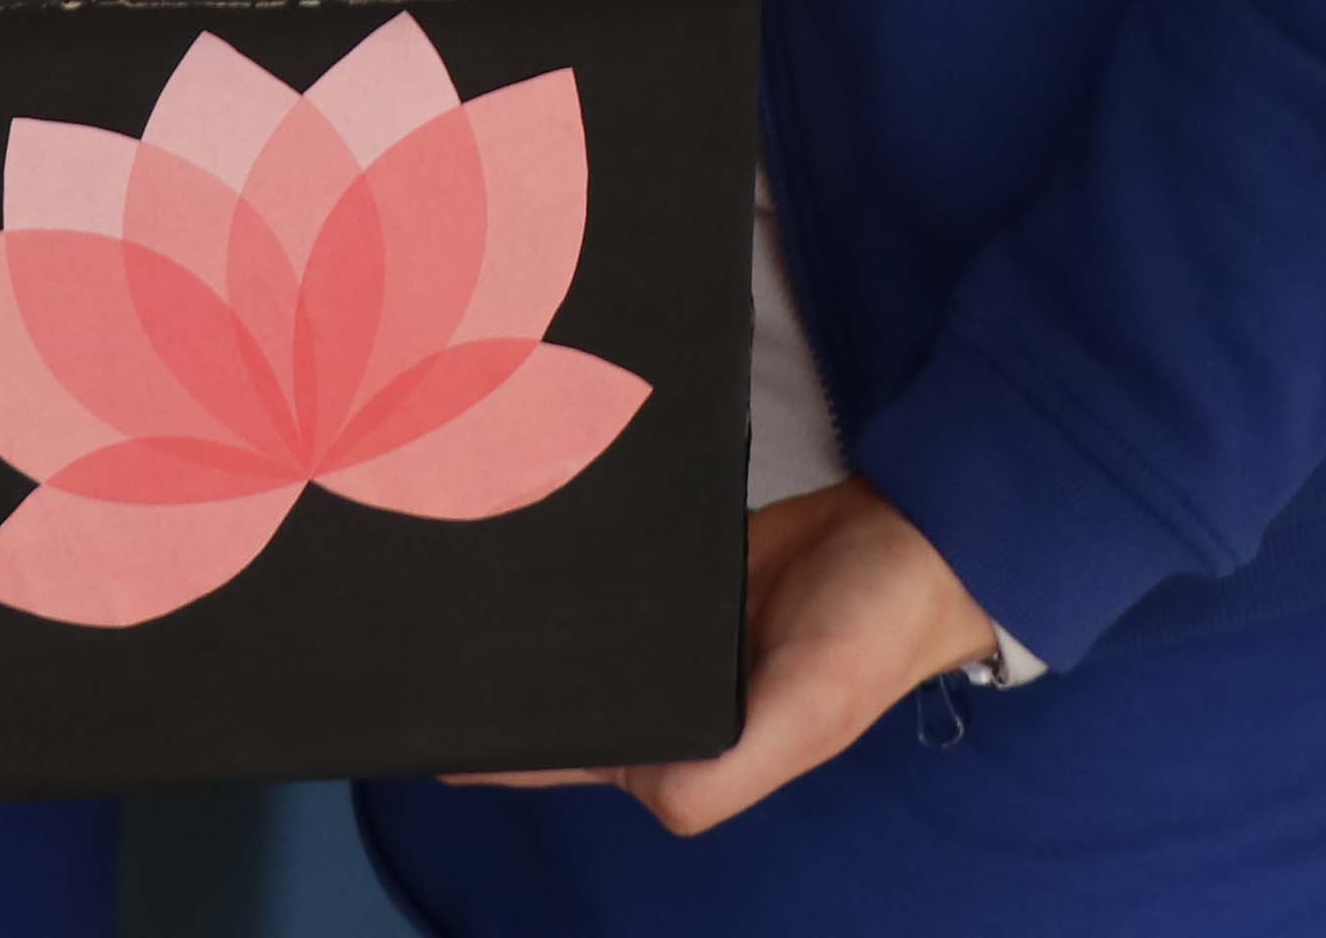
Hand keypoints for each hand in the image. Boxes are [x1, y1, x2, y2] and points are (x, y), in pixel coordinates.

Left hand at [455, 483, 1001, 835]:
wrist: (914, 535)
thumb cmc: (874, 635)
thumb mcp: (808, 715)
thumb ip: (726, 769)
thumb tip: (647, 790)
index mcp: (685, 758)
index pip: (574, 759)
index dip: (502, 745)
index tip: (428, 717)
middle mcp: (668, 709)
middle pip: (561, 698)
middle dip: (496, 677)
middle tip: (411, 633)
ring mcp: (665, 641)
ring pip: (576, 638)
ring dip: (525, 616)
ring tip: (441, 583)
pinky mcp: (672, 578)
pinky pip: (604, 581)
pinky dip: (566, 567)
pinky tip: (516, 539)